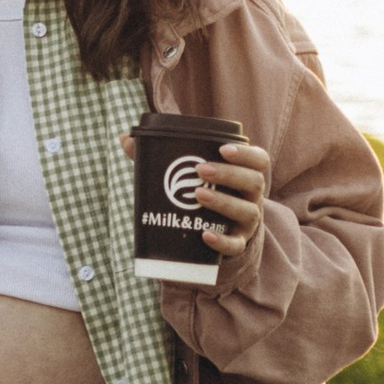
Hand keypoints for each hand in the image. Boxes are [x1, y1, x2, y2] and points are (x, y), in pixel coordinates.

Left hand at [120, 130, 271, 276]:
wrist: (212, 231)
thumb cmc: (200, 192)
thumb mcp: (186, 175)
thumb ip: (159, 157)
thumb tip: (125, 139)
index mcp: (244, 174)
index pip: (258, 159)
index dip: (245, 153)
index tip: (223, 148)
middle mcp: (251, 196)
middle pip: (253, 181)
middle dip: (228, 174)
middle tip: (200, 169)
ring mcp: (247, 221)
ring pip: (247, 211)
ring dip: (224, 202)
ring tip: (198, 195)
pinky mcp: (237, 243)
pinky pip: (235, 244)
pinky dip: (221, 241)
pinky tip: (205, 235)